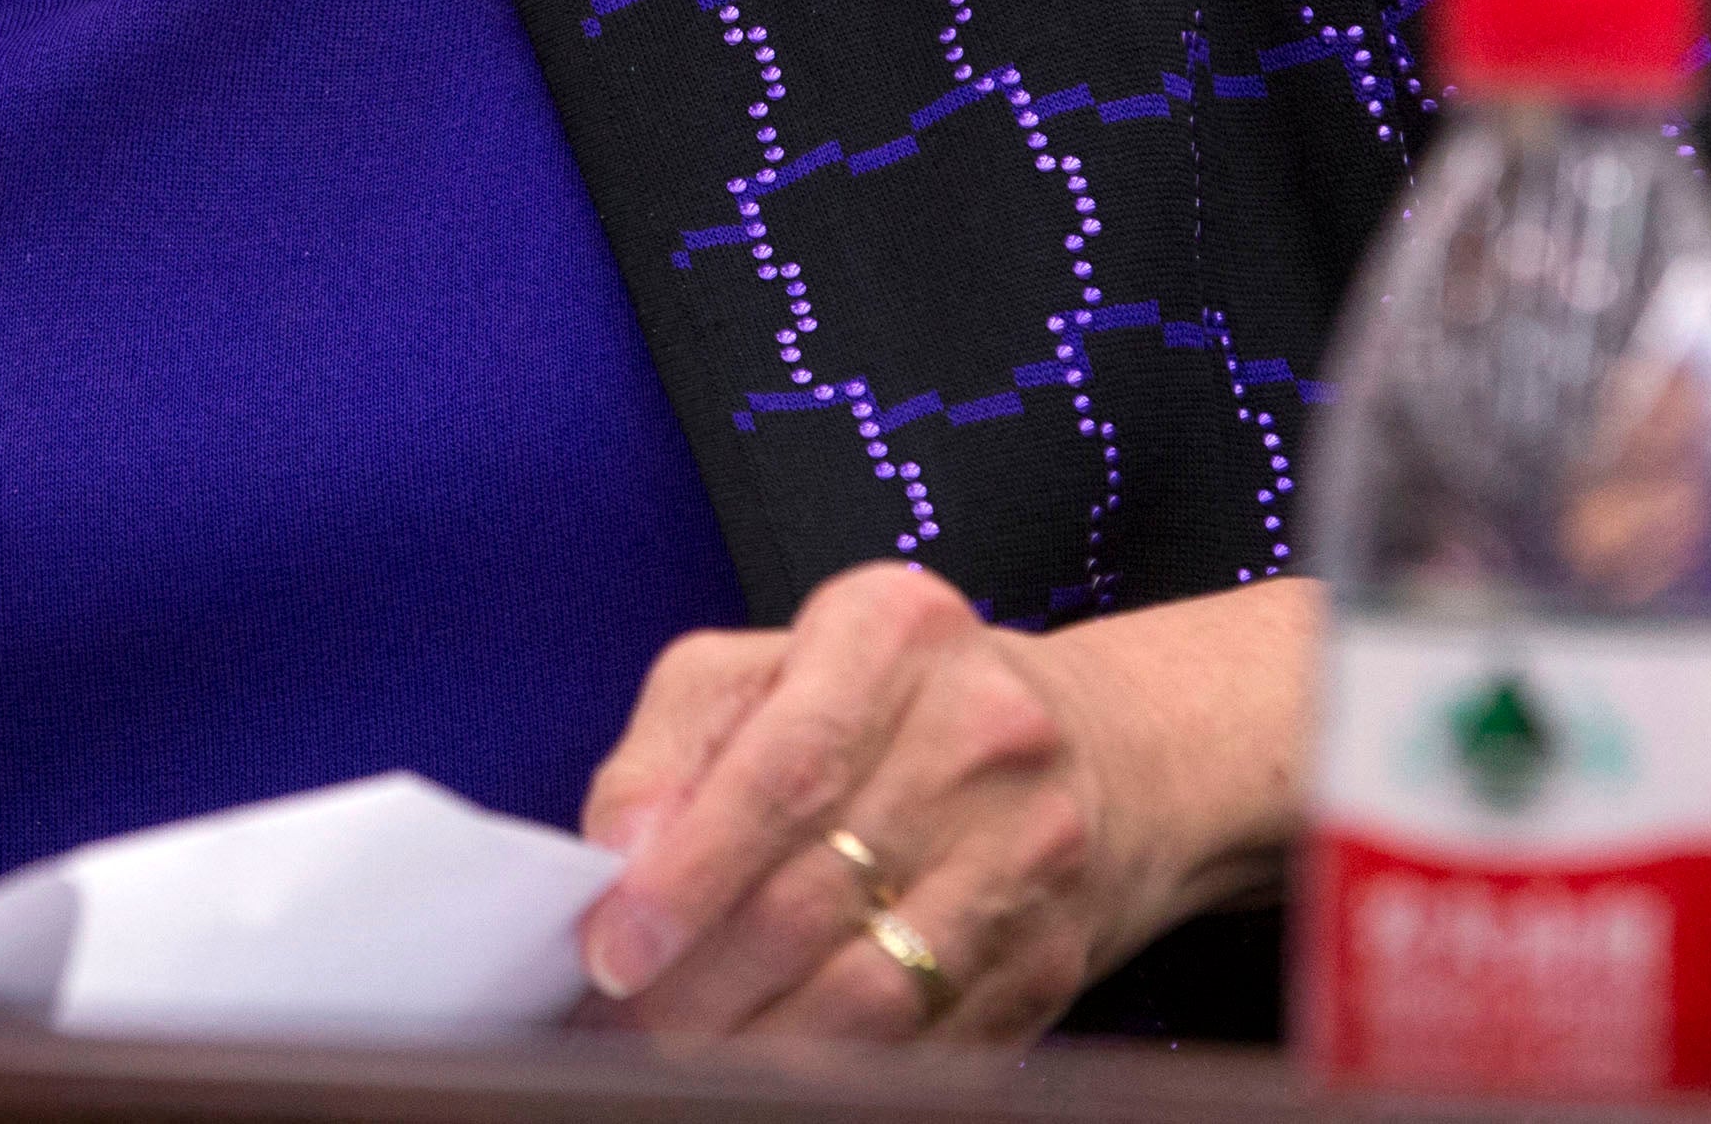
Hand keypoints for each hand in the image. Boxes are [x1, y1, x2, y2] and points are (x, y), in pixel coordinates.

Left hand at [572, 565, 1310, 1047]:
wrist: (1097, 751)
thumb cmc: (892, 707)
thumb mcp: (766, 672)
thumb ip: (672, 746)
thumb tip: (614, 853)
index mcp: (892, 633)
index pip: (783, 767)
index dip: (687, 874)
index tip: (612, 947)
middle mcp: (980, 733)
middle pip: (814, 895)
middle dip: (697, 982)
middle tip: (625, 1021)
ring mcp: (1032, 852)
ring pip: (871, 994)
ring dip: (756, 1047)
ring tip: (680, 1055)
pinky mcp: (1051, 959)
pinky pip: (926, 1048)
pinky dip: (837, 1076)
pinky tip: (771, 1072)